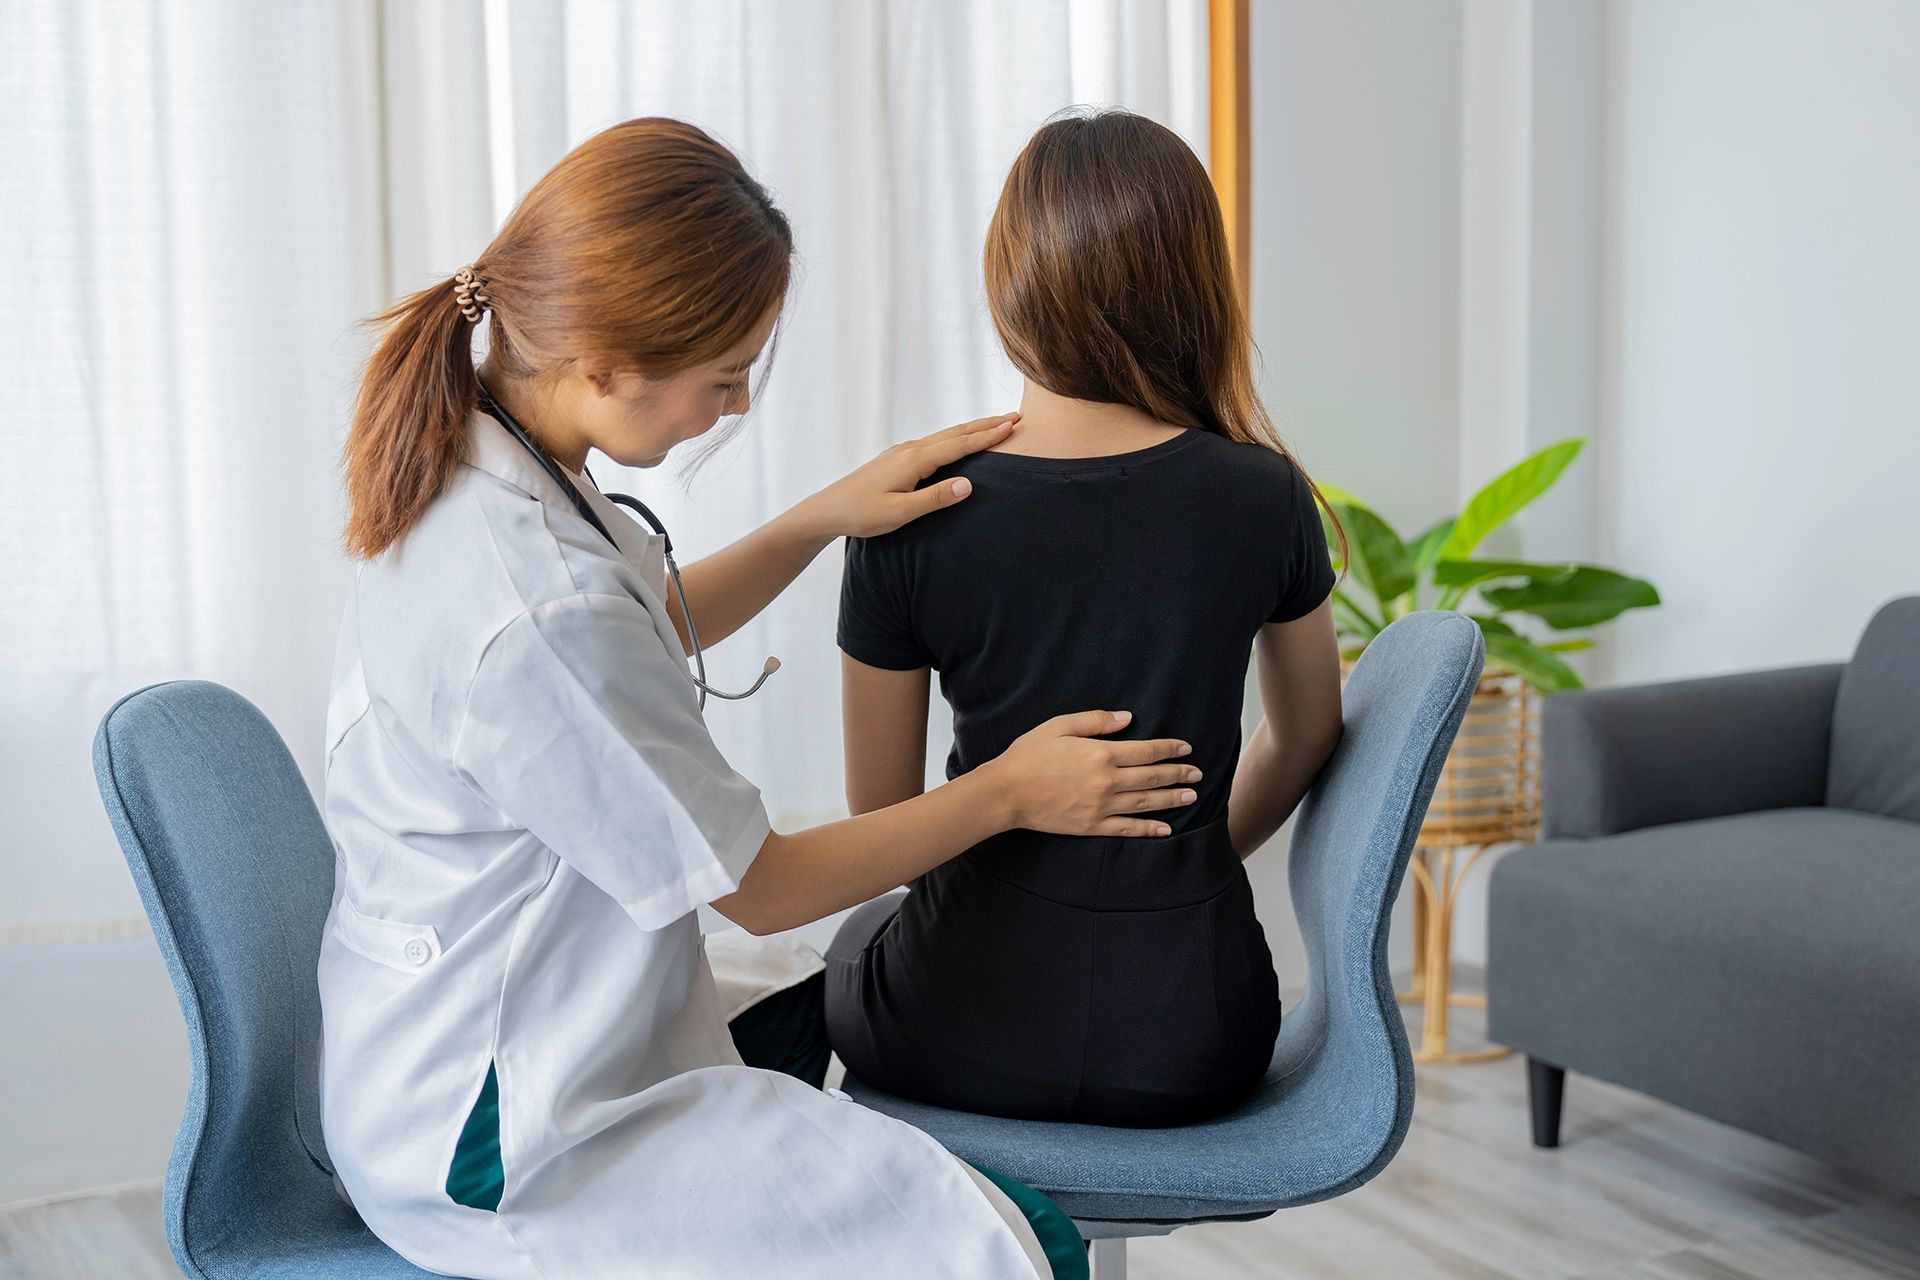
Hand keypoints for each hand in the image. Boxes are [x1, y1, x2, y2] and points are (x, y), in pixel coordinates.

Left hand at [805, 414, 1018, 538]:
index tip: (1012, 426)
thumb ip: (935, 498)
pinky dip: (956, 437)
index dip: (988, 436)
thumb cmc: (862, 515)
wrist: (828, 509)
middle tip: (1014, 417)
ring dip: (972, 429)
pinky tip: (960, 440)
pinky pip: (935, 442)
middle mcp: (910, 449)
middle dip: (986, 425)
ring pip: (945, 435)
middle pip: (955, 433)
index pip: (959, 445)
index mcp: (914, 460)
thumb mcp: (900, 513)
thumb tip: (969, 484)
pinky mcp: (898, 459)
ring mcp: (903, 452)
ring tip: (995, 424)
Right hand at [978, 710, 1200, 836]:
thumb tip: (1127, 718)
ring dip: (1172, 799)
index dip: (1169, 749)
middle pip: (1152, 777)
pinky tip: (1166, 829)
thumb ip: (1095, 720)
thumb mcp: (1059, 726)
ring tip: (1191, 796)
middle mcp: (1107, 781)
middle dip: (1178, 774)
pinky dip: (1149, 829)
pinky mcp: (1092, 826)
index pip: (1146, 751)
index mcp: (1101, 753)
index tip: (1186, 748)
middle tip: (1197, 774)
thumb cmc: (1029, 755)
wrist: (1006, 793)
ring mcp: (1101, 806)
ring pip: (1146, 803)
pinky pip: (1128, 829)